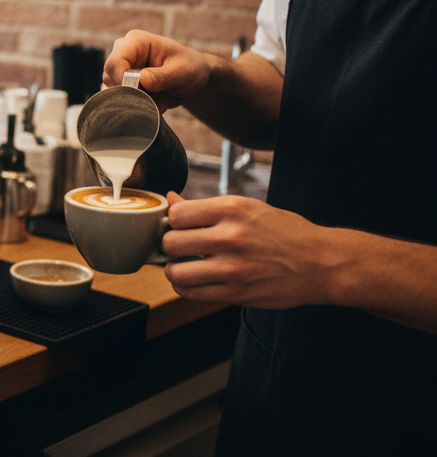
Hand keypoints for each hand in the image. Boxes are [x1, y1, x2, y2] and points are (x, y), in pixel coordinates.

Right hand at [103, 30, 211, 111]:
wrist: (193, 77)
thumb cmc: (190, 68)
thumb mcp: (182, 72)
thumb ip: (162, 77)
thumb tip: (142, 81)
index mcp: (136, 41)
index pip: (114, 63)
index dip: (123, 82)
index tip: (141, 94)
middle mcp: (123, 51)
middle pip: (109, 77)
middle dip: (131, 92)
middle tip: (155, 97)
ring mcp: (120, 66)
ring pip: (112, 89)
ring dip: (135, 99)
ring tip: (157, 97)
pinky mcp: (121, 80)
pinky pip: (118, 97)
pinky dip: (135, 103)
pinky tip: (152, 99)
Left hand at [161, 192, 334, 308]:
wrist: (322, 263)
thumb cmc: (286, 232)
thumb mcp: (249, 208)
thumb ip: (207, 207)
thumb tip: (172, 200)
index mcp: (232, 209)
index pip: (177, 214)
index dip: (174, 220)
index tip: (180, 225)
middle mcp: (231, 237)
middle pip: (171, 242)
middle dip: (171, 245)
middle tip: (180, 246)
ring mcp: (233, 268)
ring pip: (176, 271)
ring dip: (174, 269)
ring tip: (183, 265)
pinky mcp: (237, 293)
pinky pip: (192, 293)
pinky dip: (185, 287)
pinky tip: (194, 280)